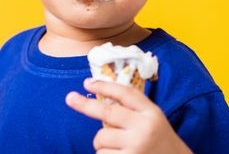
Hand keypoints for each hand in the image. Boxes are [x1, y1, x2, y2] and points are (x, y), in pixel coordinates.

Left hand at [65, 78, 191, 153]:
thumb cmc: (158, 140)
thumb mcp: (152, 119)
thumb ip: (132, 108)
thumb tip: (98, 95)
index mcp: (151, 113)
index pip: (125, 93)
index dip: (104, 85)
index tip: (87, 82)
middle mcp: (144, 129)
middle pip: (107, 112)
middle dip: (85, 105)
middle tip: (70, 98)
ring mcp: (136, 147)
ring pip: (101, 139)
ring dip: (102, 144)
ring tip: (119, 148)